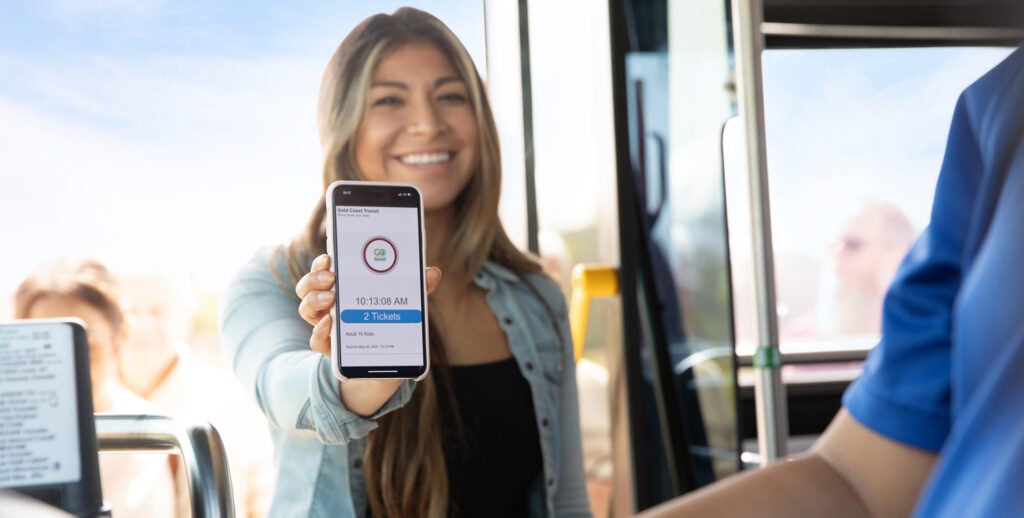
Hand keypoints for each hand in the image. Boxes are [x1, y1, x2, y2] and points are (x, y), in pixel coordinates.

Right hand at [295, 254, 441, 355]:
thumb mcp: (405, 303)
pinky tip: (330, 324)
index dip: (321, 263)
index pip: (323, 270)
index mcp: (343, 288)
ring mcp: (327, 327)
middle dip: (314, 278)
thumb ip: (417, 288)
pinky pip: (316, 340)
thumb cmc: (391, 323)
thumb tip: (432, 272)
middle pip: (307, 287)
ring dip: (314, 300)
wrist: (388, 364)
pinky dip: (319, 331)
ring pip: (306, 309)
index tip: (329, 256)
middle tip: (330, 277)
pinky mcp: (330, 349)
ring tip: (331, 297)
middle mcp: (328, 306)